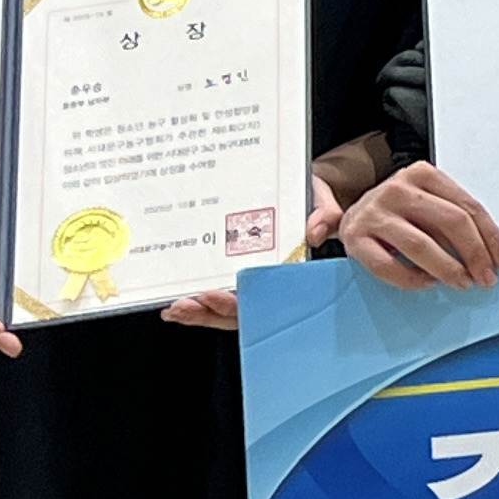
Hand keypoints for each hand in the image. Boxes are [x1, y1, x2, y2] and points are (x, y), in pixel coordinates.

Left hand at [163, 184, 345, 328]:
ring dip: (197, 312)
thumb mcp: (320, 200)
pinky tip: (173, 302)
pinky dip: (195, 301)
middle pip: (238, 311)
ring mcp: (246, 277)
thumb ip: (325, 214)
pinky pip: (212, 290)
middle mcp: (265, 281)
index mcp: (288, 272)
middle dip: (208, 312)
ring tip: (176, 309)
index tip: (211, 294)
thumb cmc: (309, 197)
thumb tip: (314, 233)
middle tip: (185, 305)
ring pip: (222, 308)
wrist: (297, 187)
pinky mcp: (229, 266)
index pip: (265, 299)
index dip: (238, 303)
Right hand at [338, 163, 498, 291]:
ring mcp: (374, 213)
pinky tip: (427, 282)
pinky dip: (412, 279)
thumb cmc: (399, 214)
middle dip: (475, 254)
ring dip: (448, 269)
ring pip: (421, 245)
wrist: (351, 216)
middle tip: (487, 277)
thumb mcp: (429, 205)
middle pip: (450, 222)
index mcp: (422, 175)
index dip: (491, 236)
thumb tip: (493, 252)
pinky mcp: (355, 237)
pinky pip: (388, 266)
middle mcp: (398, 189)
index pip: (468, 206)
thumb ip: (456, 220)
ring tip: (462, 282)